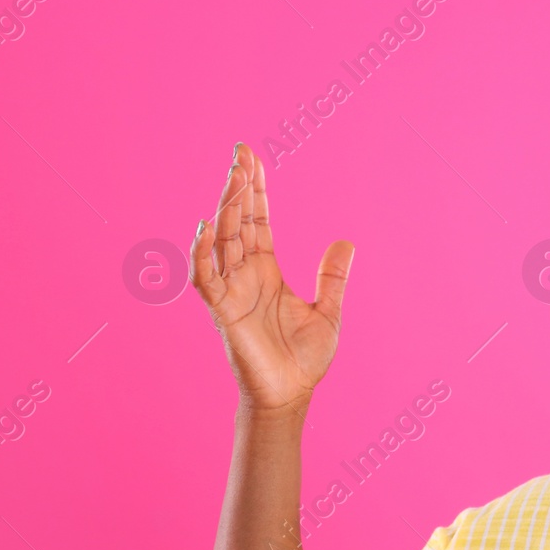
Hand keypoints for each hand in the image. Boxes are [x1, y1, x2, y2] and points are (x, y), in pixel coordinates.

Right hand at [189, 143, 353, 413]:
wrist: (291, 395)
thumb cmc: (304, 359)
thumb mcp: (327, 311)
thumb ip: (332, 276)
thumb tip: (347, 242)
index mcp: (266, 271)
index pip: (257, 221)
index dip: (255, 190)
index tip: (250, 158)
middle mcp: (244, 275)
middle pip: (236, 222)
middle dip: (237, 188)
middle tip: (239, 154)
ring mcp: (231, 291)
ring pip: (221, 241)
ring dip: (225, 210)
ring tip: (232, 179)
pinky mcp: (223, 312)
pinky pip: (206, 278)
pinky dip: (202, 254)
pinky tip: (205, 228)